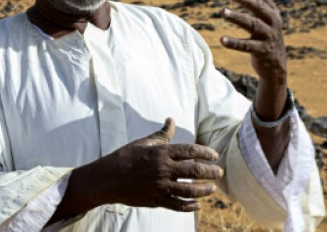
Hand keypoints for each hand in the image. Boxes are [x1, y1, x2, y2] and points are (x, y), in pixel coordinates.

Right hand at [72, 118, 222, 211]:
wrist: (107, 178)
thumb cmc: (125, 157)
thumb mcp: (143, 143)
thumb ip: (161, 134)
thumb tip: (171, 120)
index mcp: (161, 153)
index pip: (190, 150)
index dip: (205, 152)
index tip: (214, 155)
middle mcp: (163, 169)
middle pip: (194, 170)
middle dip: (211, 172)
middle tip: (219, 172)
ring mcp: (160, 186)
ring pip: (189, 190)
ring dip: (204, 189)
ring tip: (212, 188)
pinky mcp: (156, 200)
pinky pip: (177, 205)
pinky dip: (189, 206)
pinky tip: (197, 204)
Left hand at [219, 0, 288, 118]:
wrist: (275, 64)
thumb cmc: (266, 34)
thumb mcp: (264, 13)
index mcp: (271, 10)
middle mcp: (273, 21)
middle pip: (258, 7)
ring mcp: (269, 36)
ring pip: (252, 25)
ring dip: (237, 18)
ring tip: (221, 12)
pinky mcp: (263, 51)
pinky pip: (247, 46)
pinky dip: (234, 42)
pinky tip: (221, 39)